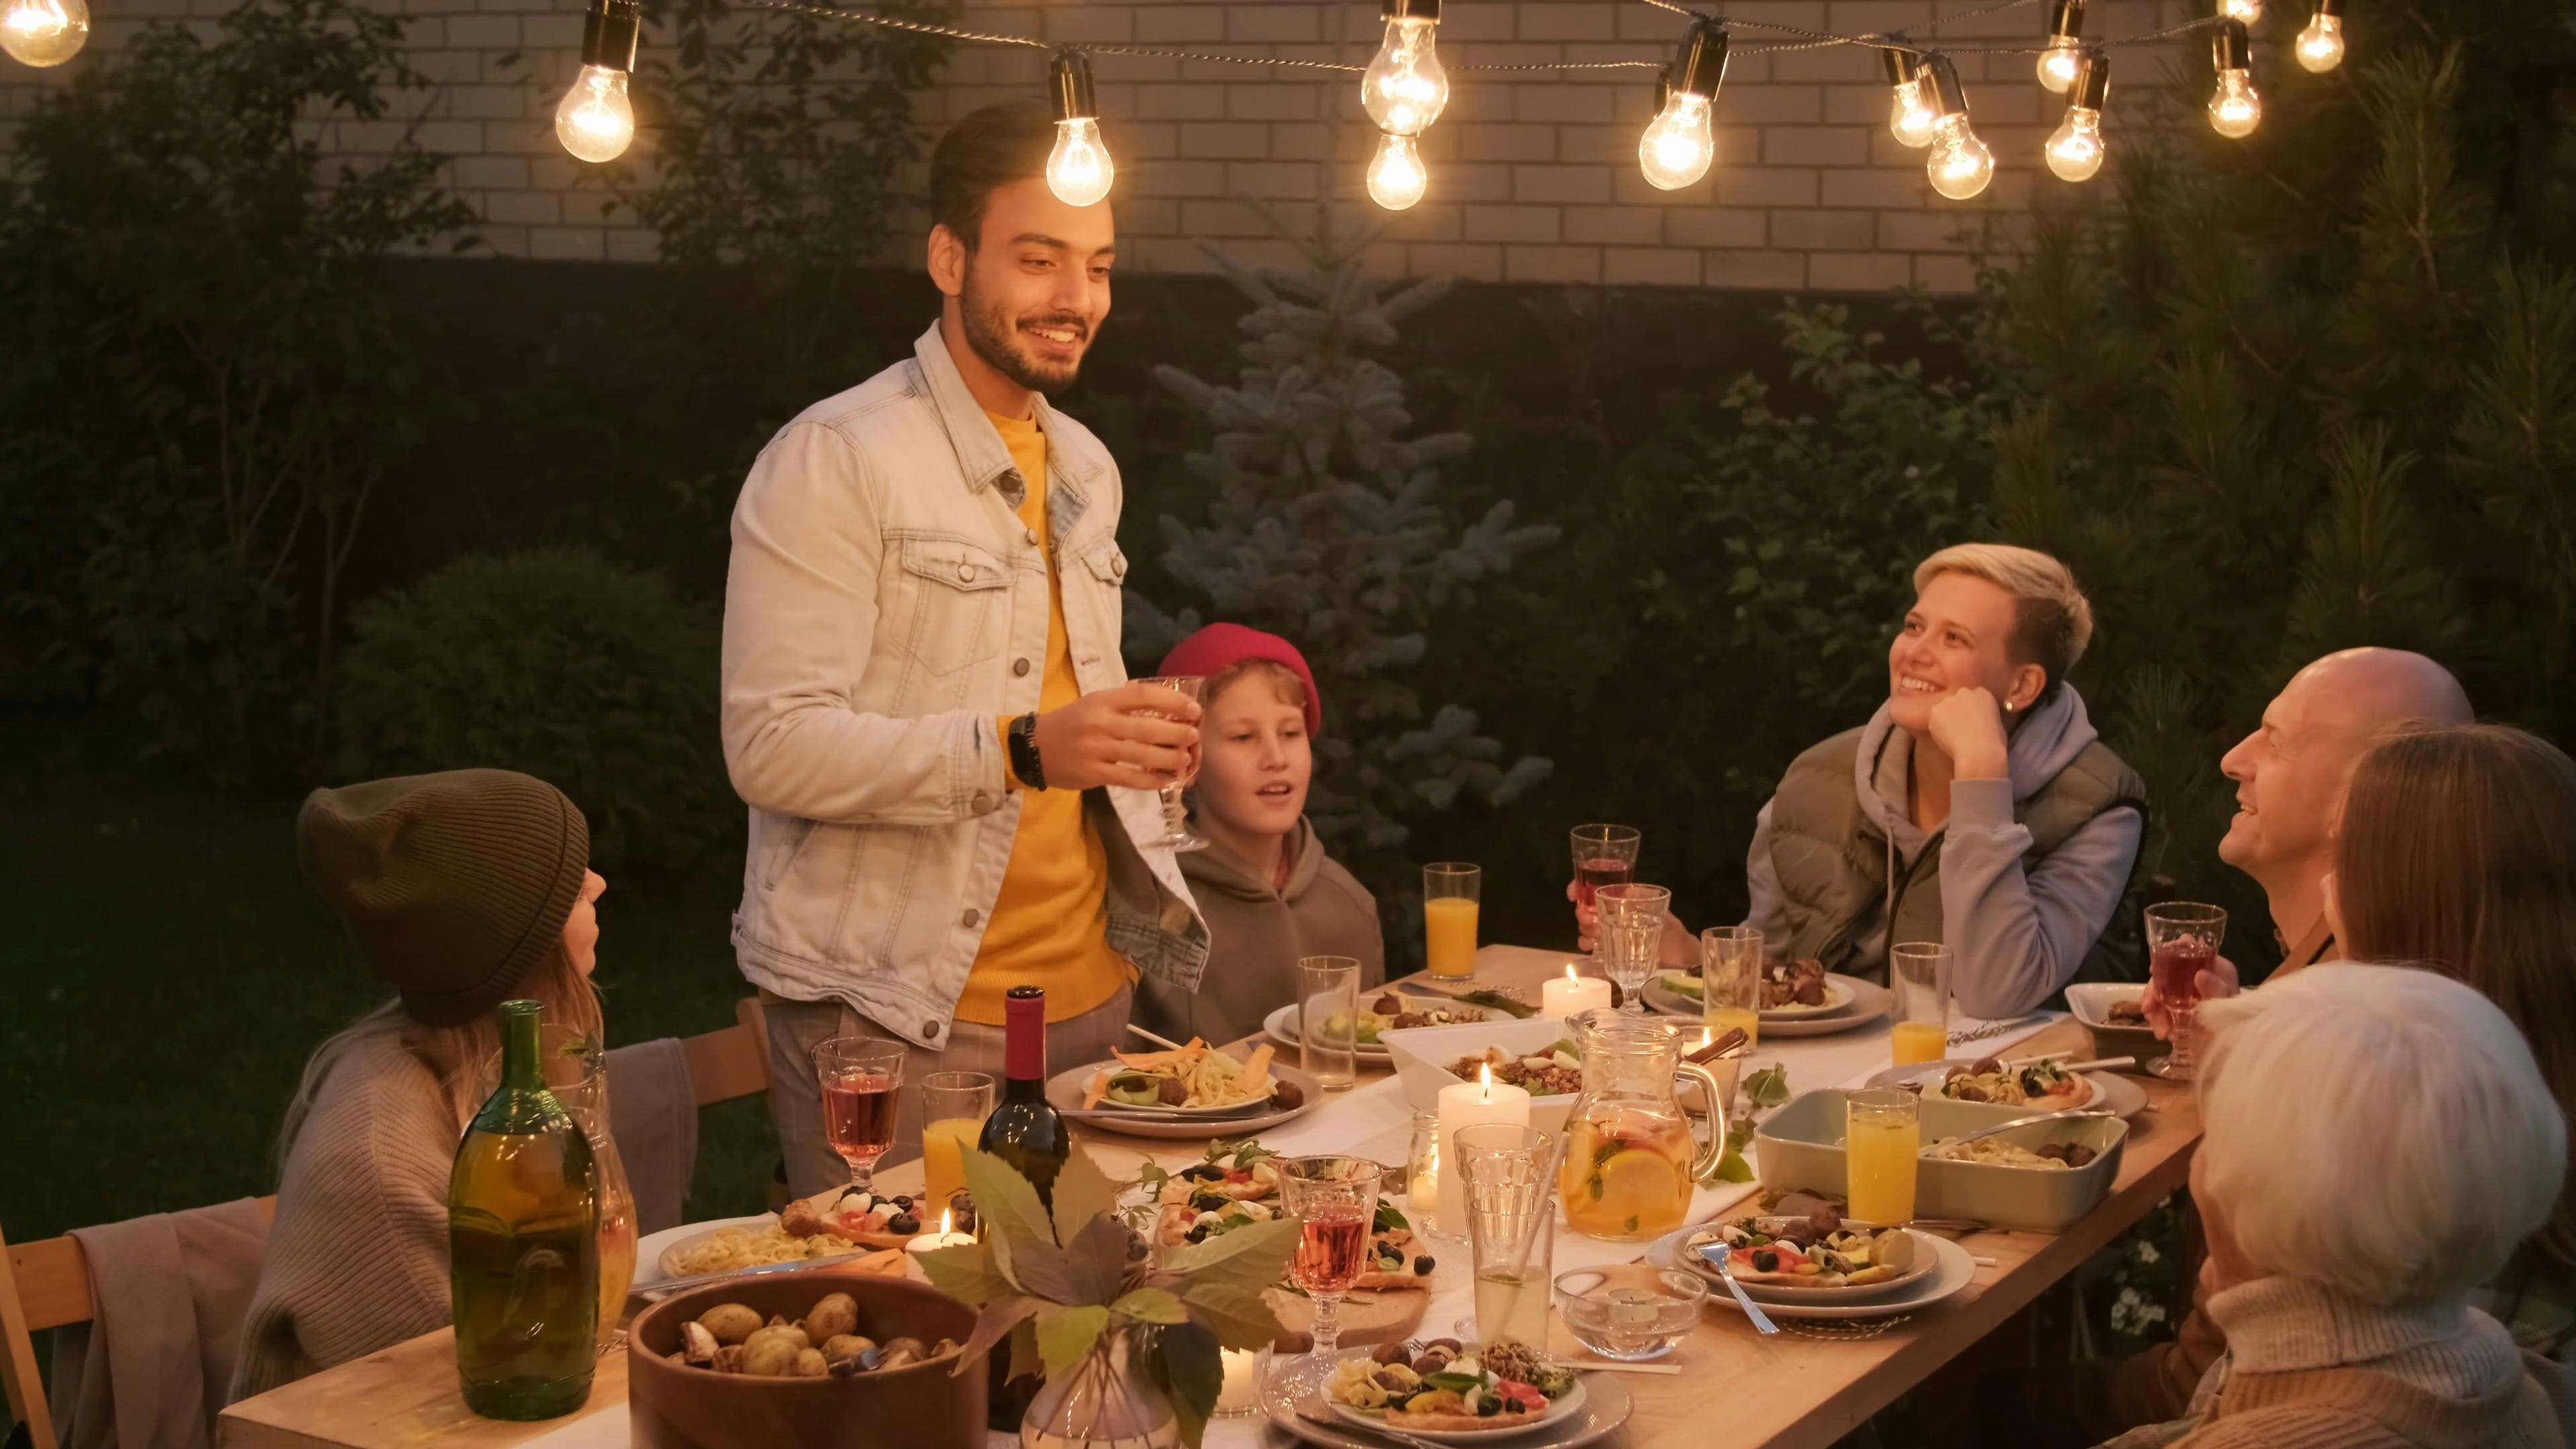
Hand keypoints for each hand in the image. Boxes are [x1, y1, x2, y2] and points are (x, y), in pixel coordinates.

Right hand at [1029, 682, 1199, 791]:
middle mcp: (1100, 723)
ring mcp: (1096, 749)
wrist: (1034, 748)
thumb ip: (1124, 703)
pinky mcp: (1093, 773)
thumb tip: (1167, 704)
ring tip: (1185, 759)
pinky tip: (1166, 780)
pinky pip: (1129, 778)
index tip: (1193, 709)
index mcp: (1102, 700)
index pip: (1143, 696)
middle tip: (1194, 735)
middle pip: (1148, 727)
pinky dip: (1151, 780)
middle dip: (1177, 733)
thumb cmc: (1071, 723)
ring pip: (1142, 754)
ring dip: (1169, 758)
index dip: (1173, 702)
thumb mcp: (1093, 703)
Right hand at [1565, 880, 1694, 965]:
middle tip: (1588, 918)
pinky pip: (1590, 945)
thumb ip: (1644, 899)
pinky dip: (1586, 944)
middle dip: (1581, 911)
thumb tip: (1627, 891)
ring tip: (1594, 934)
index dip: (1579, 888)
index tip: (1573, 894)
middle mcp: (1612, 913)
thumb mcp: (1660, 909)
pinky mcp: (1610, 949)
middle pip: (1585, 907)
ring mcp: (1609, 931)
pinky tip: (1592, 946)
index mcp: (1622, 899)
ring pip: (1585, 926)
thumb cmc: (1672, 929)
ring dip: (1584, 928)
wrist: (1680, 957)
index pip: (1594, 887)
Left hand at [1925, 687, 2010, 779]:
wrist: (1979, 750)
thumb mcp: (1996, 723)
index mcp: (1983, 693)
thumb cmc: (1994, 742)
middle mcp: (1965, 692)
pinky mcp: (1935, 710)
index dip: (1969, 712)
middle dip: (1956, 714)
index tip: (1970, 723)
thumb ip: (1984, 716)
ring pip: (1943, 710)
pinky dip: (1937, 729)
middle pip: (1956, 701)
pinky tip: (1945, 739)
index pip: (1972, 699)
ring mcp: (1949, 700)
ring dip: (1945, 721)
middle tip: (1959, 731)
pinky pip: (1933, 720)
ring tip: (1952, 737)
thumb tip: (1978, 721)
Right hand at [2140, 953, 2239, 1038]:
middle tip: (2150, 1009)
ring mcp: (2192, 992)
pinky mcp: (2184, 1007)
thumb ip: (2217, 993)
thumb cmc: (2234, 1032)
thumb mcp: (2226, 1013)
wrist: (2234, 1060)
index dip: (2171, 954)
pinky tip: (2161, 1031)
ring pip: (2163, 988)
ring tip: (2160, 1032)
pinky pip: (2163, 1004)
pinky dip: (2157, 1016)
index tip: (2154, 969)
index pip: (2194, 949)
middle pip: (2171, 970)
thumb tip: (2200, 974)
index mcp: (2219, 970)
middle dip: (2157, 990)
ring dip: (2156, 1008)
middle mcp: (2204, 976)